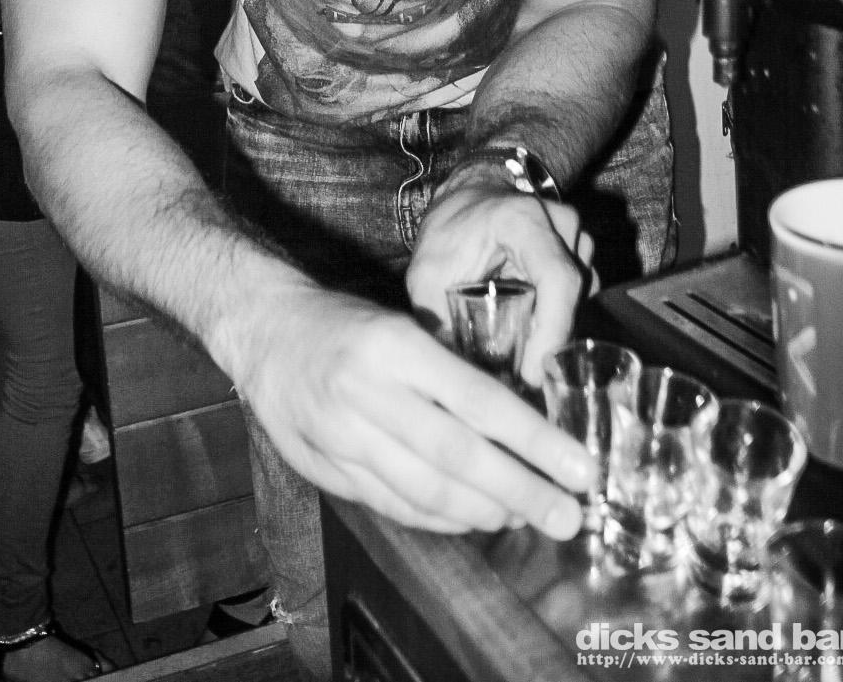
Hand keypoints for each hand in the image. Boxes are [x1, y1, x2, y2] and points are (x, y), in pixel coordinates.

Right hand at [233, 281, 591, 538]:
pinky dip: (442, 520)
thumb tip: (518, 421)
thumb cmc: (344, 322)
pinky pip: (396, 505)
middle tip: (570, 515)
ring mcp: (345, 438)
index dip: (535, 441)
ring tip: (530, 517)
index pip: (480, 401)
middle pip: (459, 456)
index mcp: (396, 347)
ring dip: (487, 512)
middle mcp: (370, 394)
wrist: (263, 333)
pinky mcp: (329, 471)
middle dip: (523, 491)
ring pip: (428, 491)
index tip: (579, 466)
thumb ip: (449, 369)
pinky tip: (475, 520)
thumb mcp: (400, 322)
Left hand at [406, 172, 592, 387]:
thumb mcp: (428, 274)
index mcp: (524, 220)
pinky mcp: (580, 257)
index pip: (558, 279)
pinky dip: (554, 323)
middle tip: (519, 382)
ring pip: (578, 303)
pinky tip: (529, 339)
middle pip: (572, 299)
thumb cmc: (448, 232)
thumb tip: (450, 378)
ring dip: (551, 335)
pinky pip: (577, 300)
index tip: (532, 372)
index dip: (552, 331)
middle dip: (548, 346)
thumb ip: (438, 320)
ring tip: (518, 360)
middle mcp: (562, 225)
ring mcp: (577, 239)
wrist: (467, 199)